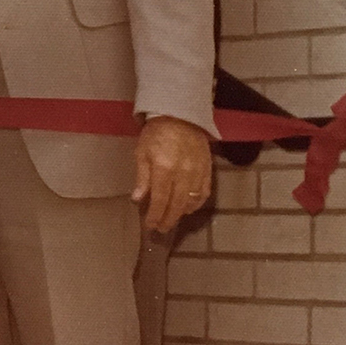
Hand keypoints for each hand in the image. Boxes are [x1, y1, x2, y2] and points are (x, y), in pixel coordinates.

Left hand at [131, 115, 212, 233]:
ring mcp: (198, 172)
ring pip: (191, 201)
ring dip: (181, 213)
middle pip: (176, 205)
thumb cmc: (156, 134)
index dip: (155, 215)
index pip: (160, 200)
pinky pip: (204, 193)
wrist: (180, 115)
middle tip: (161, 228)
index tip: (150, 225)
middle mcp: (183, 173)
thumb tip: (138, 199)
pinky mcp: (208, 170)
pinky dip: (196, 203)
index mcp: (164, 168)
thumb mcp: (142, 153)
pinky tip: (188, 207)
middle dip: (168, 219)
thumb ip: (142, 178)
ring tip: (171, 219)